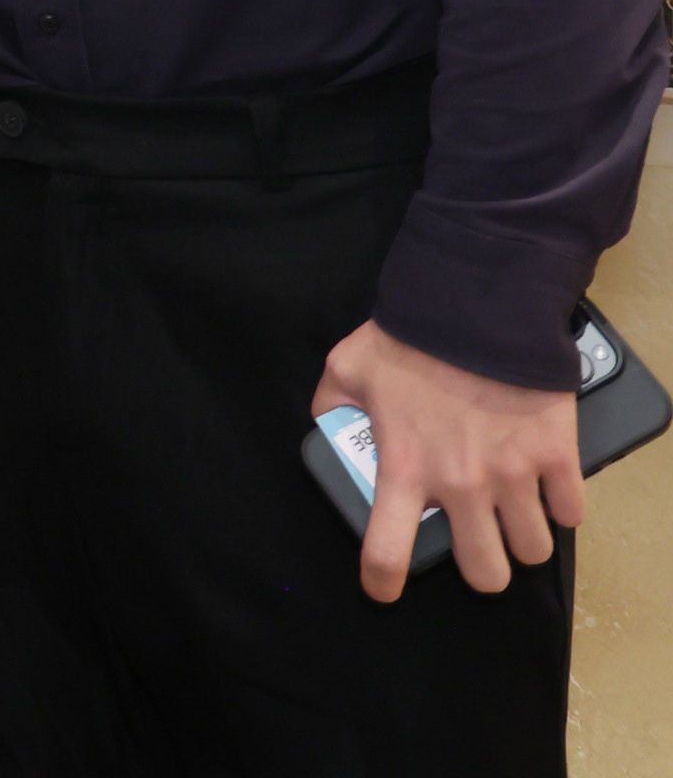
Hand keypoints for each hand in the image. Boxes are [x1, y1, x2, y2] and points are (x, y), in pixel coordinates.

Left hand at [313, 319, 580, 599]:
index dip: (383, 581)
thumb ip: (332, 404)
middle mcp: (461, 486)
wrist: (476, 309)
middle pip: (484, 572)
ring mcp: (514, 476)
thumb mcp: (348, 369)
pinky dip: (562, 506)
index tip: (384, 590)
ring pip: (532, 549)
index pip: (387, 550)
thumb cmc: (409, 339)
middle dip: (481, 569)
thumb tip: (328, 423)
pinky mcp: (556, 458)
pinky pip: (571, 511)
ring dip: (523, 539)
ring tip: (512, 517)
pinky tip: (547, 490)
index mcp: (404, 470)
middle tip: (476, 545)